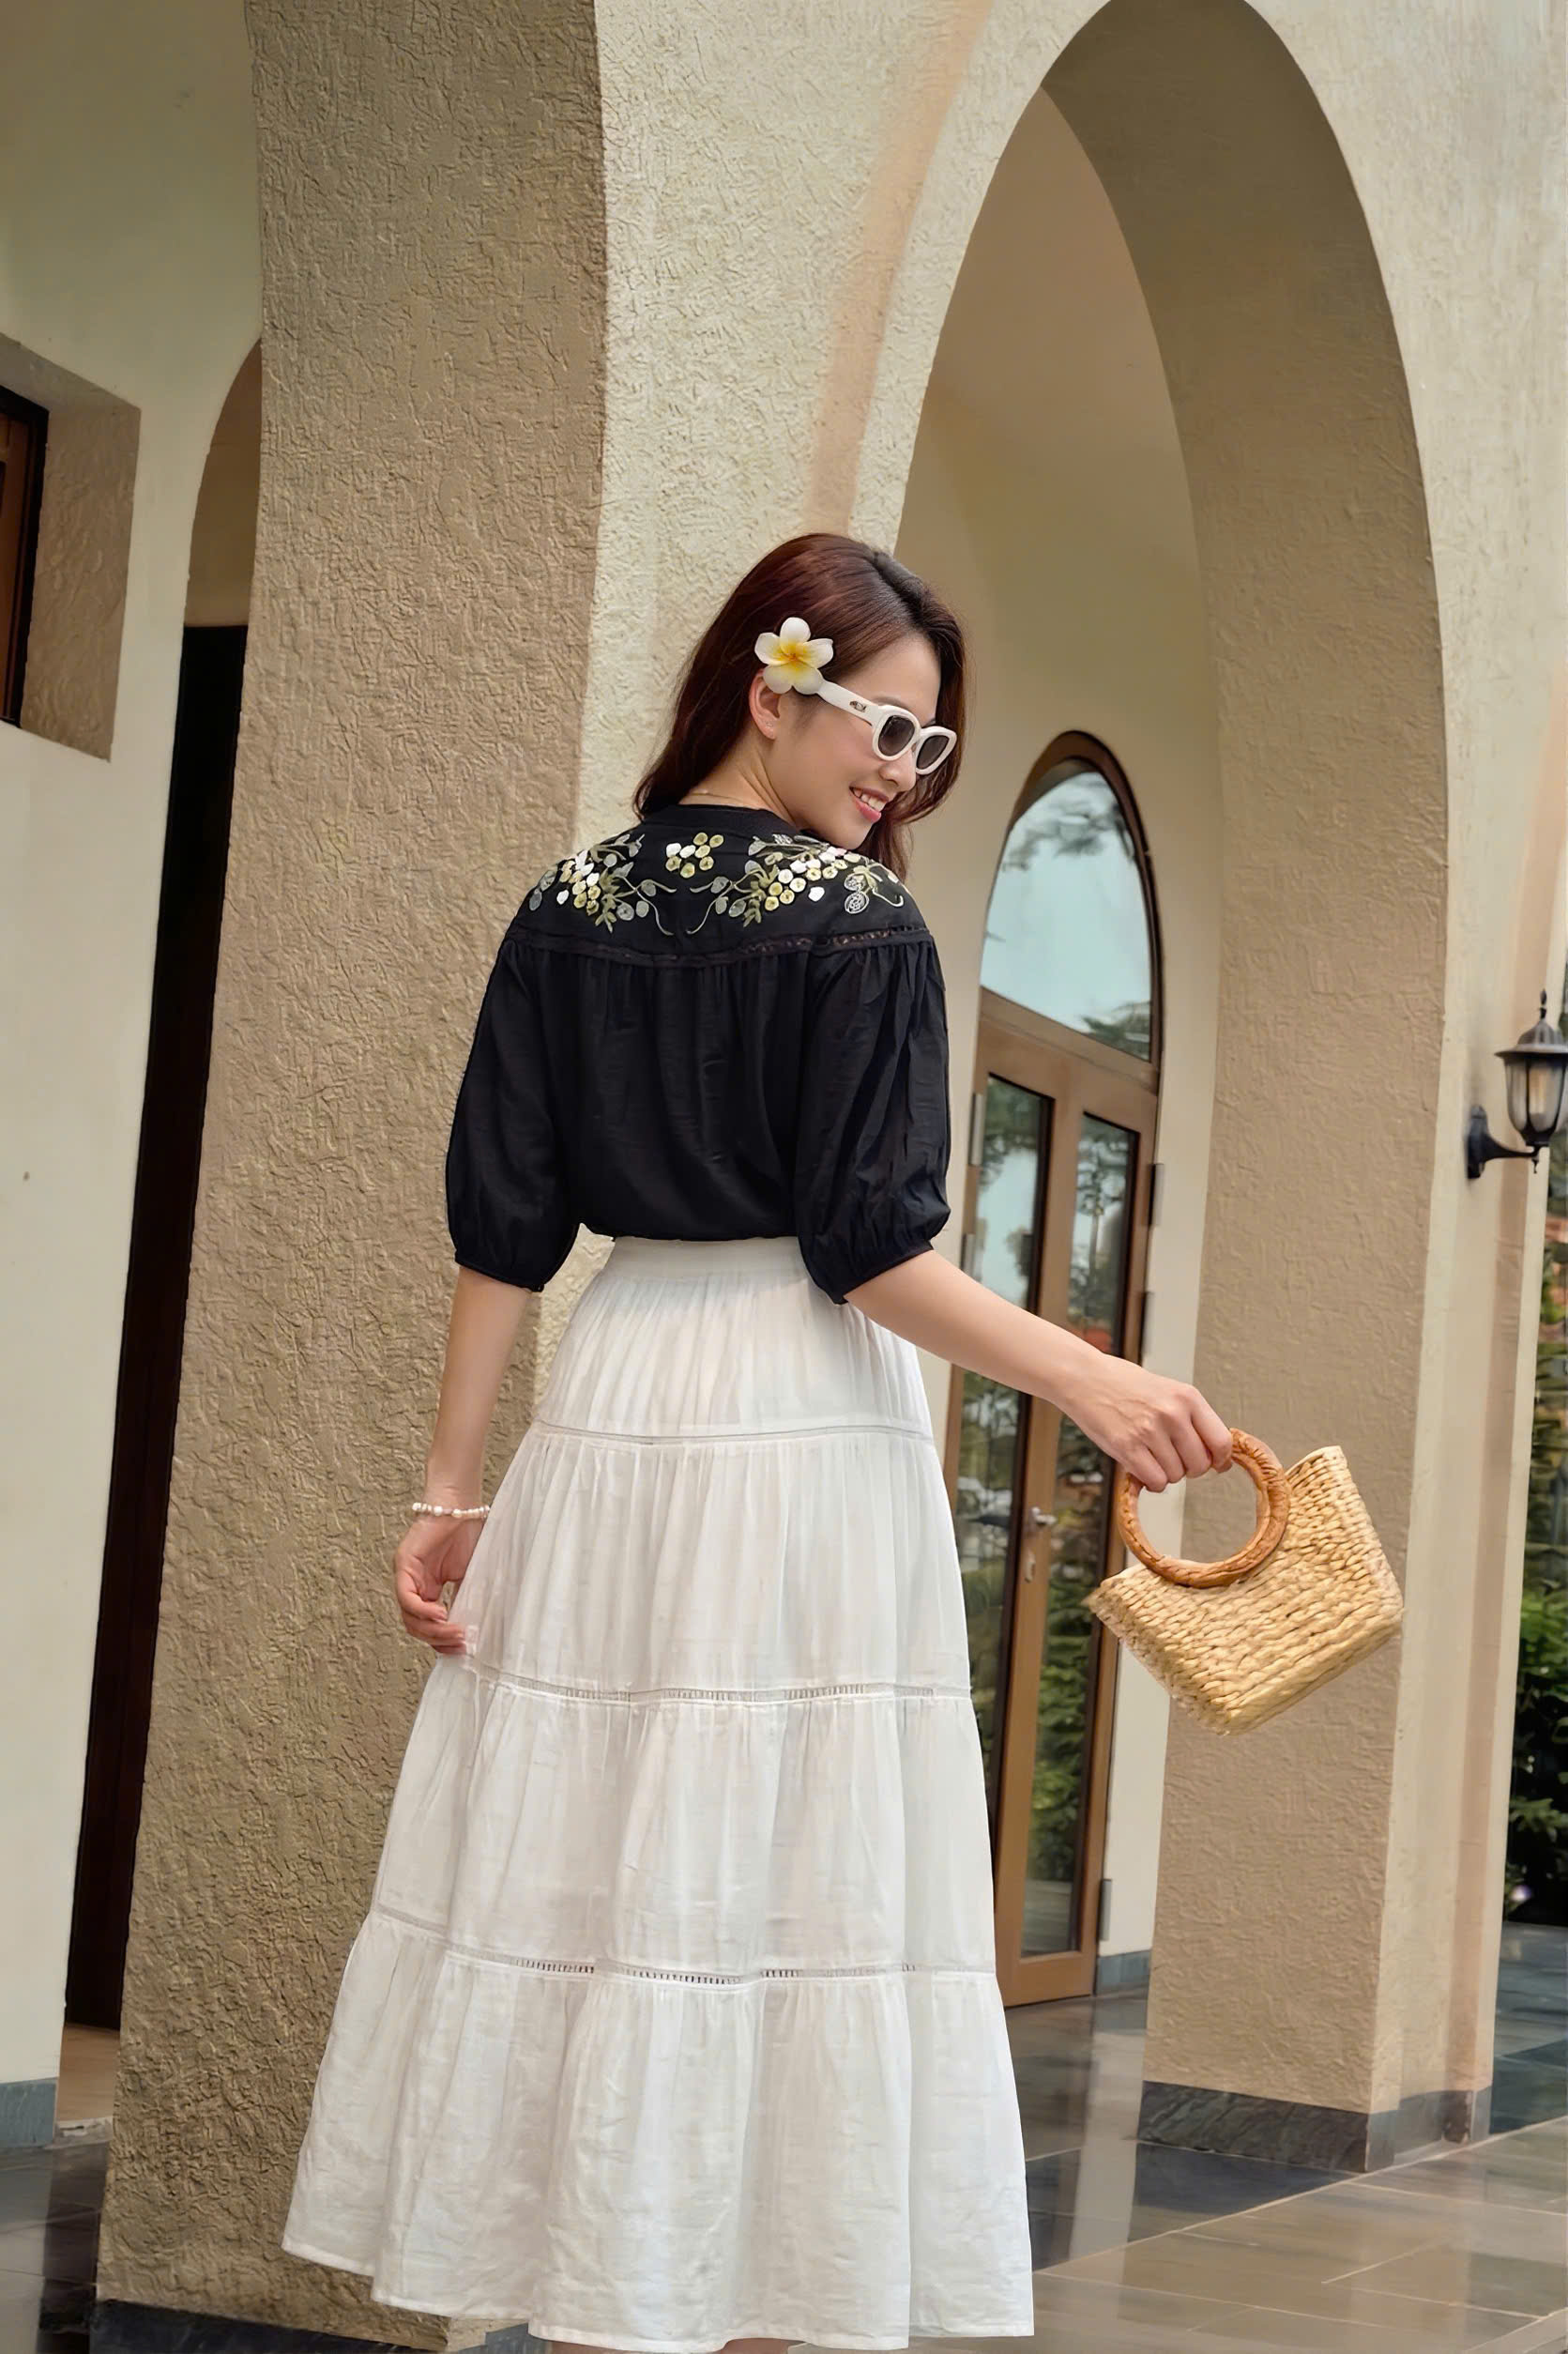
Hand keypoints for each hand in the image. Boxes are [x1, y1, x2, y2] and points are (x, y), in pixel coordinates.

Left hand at [393, 1512, 483, 1653]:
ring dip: (432, 1630)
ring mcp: (407, 1576)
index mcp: (429, 1590)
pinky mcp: (403, 1565)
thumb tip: (473, 1627)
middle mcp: (415, 1586)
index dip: (442, 1642)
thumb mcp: (470, 1575)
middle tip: (460, 1643)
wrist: (461, 1506)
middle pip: (416, 1627)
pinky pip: (408, 1598)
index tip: (462, 1649)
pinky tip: (441, 1614)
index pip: (427, 1627)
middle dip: (438, 1640)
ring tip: (455, 1631)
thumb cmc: (468, 1534)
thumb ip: (466, 1598)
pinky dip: (423, 1611)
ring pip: (409, 1617)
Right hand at [1069, 1352, 1232, 1492]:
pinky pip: (1155, 1481)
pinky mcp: (1127, 1447)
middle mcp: (1172, 1413)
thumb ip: (1190, 1418)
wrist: (1084, 1377)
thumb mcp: (1167, 1391)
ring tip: (1151, 1457)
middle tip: (1173, 1459)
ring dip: (1166, 1474)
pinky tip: (1142, 1468)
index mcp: (1187, 1397)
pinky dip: (1151, 1482)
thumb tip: (1212, 1454)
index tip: (1217, 1465)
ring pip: (1176, 1475)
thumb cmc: (1123, 1383)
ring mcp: (1149, 1430)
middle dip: (1189, 1469)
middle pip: (1200, 1464)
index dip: (1221, 1459)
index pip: (1221, 1440)